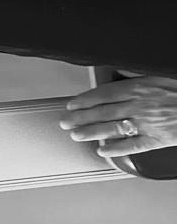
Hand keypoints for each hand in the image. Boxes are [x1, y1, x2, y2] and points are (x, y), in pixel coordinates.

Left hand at [59, 76, 176, 156]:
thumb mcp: (158, 73)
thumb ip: (135, 74)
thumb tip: (118, 72)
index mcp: (138, 87)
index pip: (103, 94)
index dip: (84, 100)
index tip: (71, 105)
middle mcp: (139, 106)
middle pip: (102, 112)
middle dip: (80, 118)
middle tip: (65, 123)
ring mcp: (148, 124)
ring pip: (113, 129)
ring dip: (91, 133)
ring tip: (76, 136)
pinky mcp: (159, 139)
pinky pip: (133, 146)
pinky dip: (116, 149)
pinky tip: (103, 151)